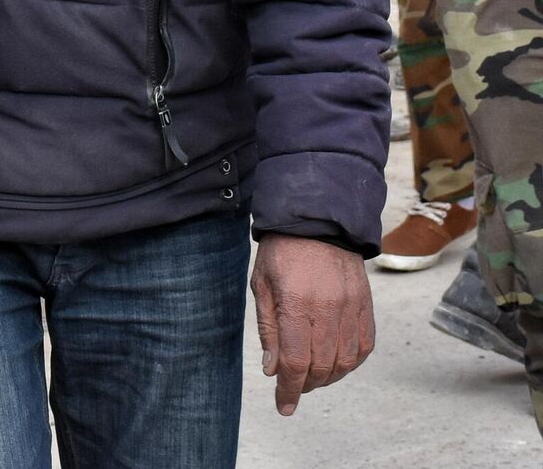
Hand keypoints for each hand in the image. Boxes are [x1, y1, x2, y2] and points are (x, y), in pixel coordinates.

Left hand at [251, 234, 375, 415]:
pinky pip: (364, 347)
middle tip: (292, 387)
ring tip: (311, 376)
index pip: (294, 361)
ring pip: (345, 362)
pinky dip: (350, 363)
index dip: (288, 389)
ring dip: (328, 377)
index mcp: (297, 304)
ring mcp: (352, 309)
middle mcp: (329, 310)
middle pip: (321, 366)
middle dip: (305, 385)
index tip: (283, 406)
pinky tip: (335, 364)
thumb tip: (272, 369)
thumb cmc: (281, 253)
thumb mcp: (261, 285)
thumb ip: (268, 329)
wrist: (318, 221)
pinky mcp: (366, 307)